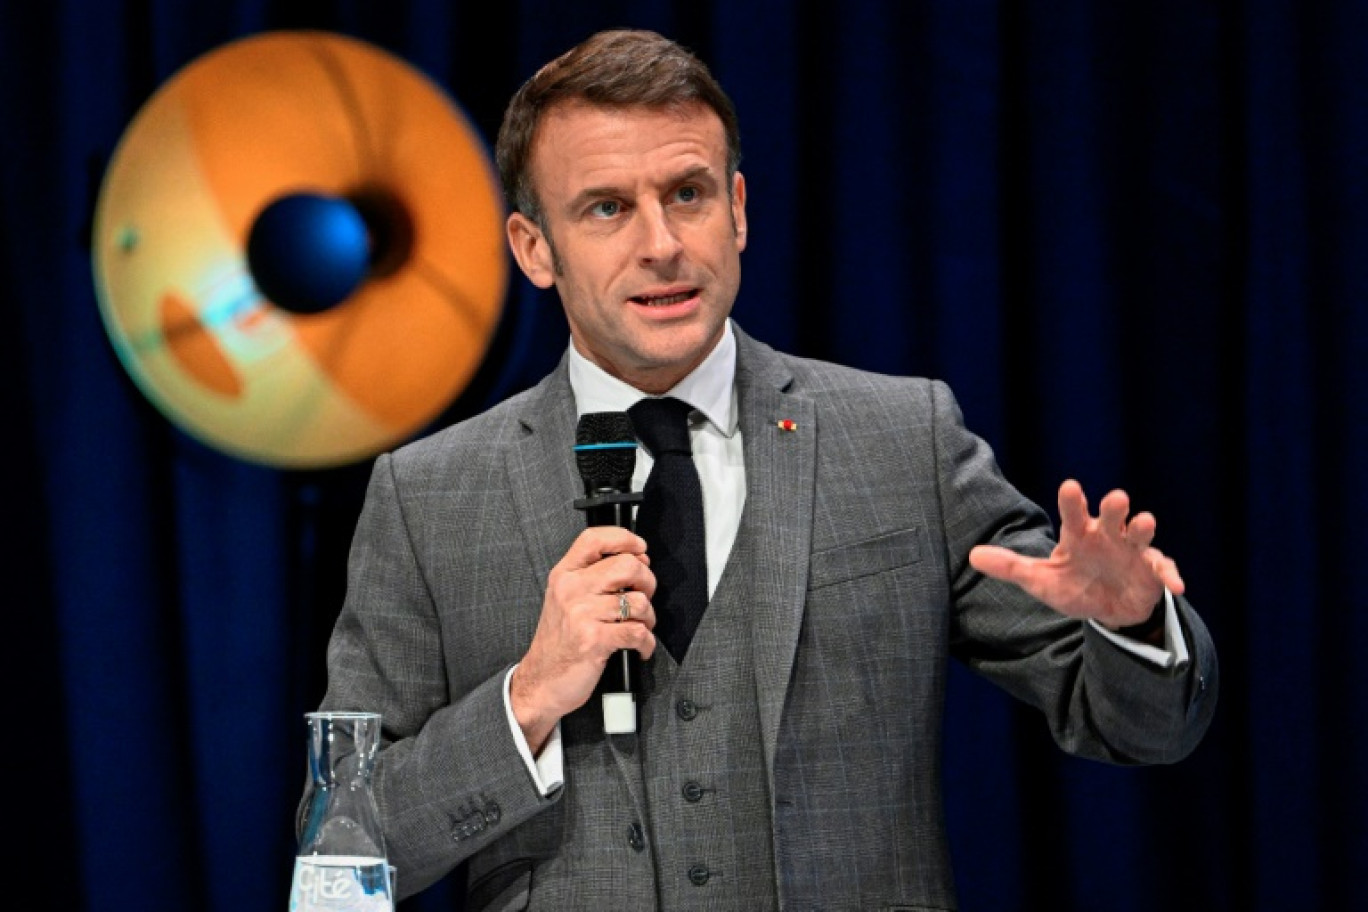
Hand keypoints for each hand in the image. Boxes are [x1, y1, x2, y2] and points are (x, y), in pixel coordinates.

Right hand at [510, 526, 656, 752]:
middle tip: (644, 596)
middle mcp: (571, 590)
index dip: (625, 538)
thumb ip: (592, 577)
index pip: (595, 539)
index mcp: (564, 575)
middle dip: (647, 582)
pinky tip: (639, 647)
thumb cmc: (557, 642)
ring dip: (648, 618)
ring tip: (639, 626)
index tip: (640, 549)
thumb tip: (636, 560)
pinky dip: (646, 643)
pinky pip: (638, 632)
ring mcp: (582, 614)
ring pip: (638, 601)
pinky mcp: (594, 640)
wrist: (540, 681)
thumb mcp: (564, 599)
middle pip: (627, 565)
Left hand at [968, 479, 1183, 629]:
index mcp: (1079, 534)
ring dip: (1143, 528)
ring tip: (1145, 522)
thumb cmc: (1073, 585)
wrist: (1107, 610)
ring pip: (1140, 535)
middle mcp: (1107, 536)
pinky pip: (1163, 570)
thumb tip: (972, 556)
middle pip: (1112, 515)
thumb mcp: (1040, 580)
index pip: (1073, 513)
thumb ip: (1010, 567)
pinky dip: (1170, 575)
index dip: (1072, 501)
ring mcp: (1132, 552)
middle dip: (1114, 507)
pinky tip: (1176, 585)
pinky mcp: (1152, 572)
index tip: (1070, 487)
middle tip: (1115, 497)